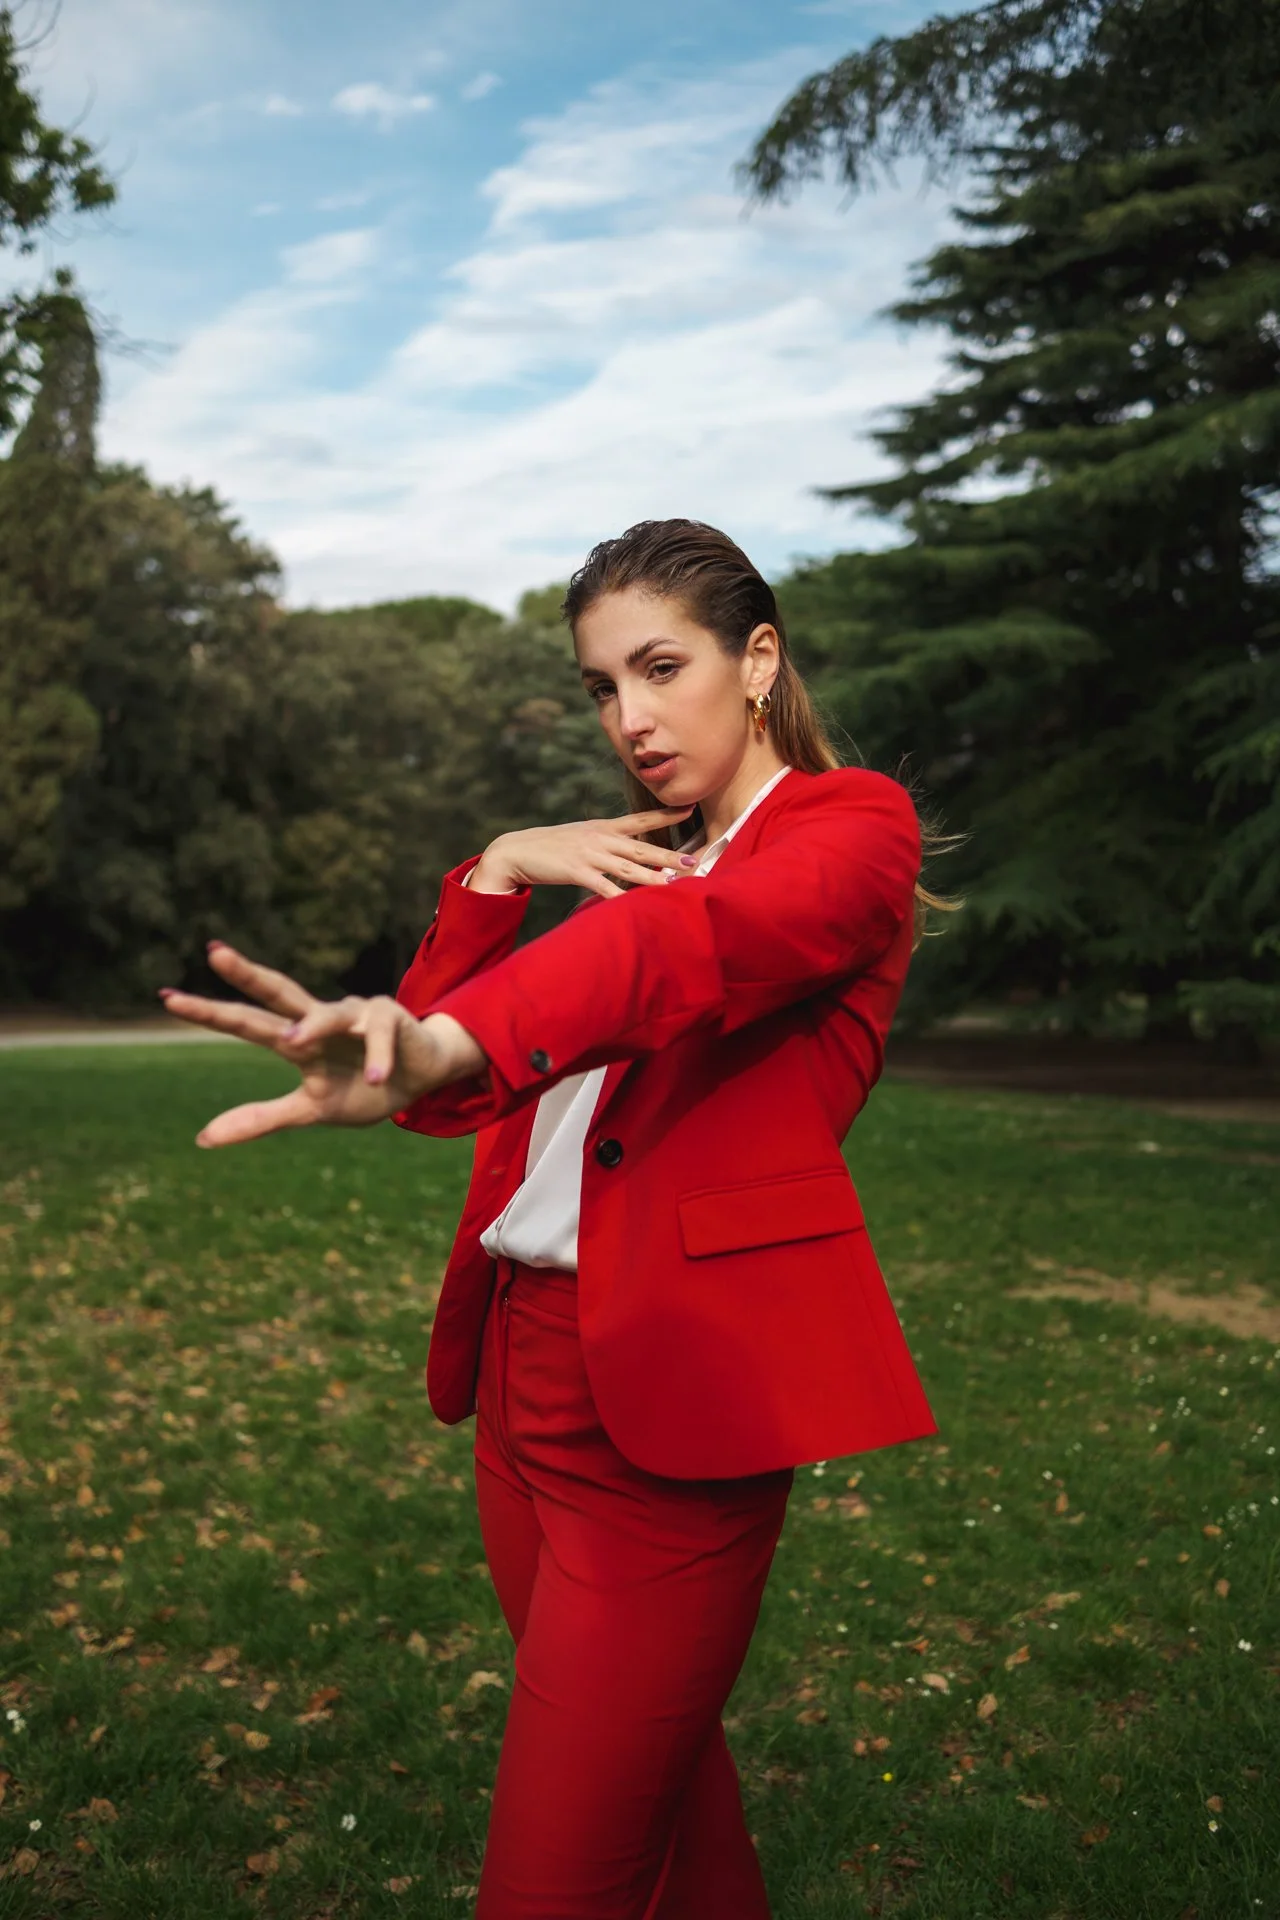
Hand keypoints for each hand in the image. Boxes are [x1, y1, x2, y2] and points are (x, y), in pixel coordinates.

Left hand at [158, 943, 486, 1147]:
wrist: (421, 1080)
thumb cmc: (363, 1087)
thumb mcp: (309, 1109)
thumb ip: (260, 1118)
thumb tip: (201, 1138)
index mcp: (296, 1038)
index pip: (246, 1021)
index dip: (210, 1011)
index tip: (167, 998)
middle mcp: (319, 1018)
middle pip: (278, 991)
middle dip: (247, 973)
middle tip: (215, 953)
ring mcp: (355, 1014)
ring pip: (328, 1014)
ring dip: (312, 1027)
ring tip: (294, 1043)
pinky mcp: (390, 1018)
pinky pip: (379, 1039)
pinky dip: (376, 1059)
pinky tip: (377, 1078)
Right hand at [473, 806, 698, 898]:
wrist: (517, 850)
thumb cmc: (552, 847)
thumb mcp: (583, 837)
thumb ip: (607, 842)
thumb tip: (630, 851)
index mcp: (603, 827)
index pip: (640, 818)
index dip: (666, 813)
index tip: (689, 807)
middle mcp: (600, 838)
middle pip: (641, 846)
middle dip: (669, 854)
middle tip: (694, 860)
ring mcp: (589, 854)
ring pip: (627, 866)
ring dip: (652, 876)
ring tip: (674, 884)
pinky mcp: (576, 871)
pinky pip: (603, 886)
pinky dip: (620, 896)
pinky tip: (634, 904)